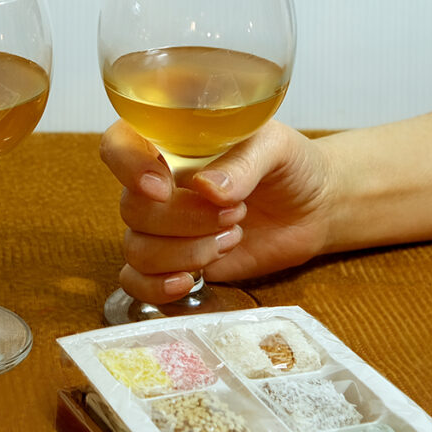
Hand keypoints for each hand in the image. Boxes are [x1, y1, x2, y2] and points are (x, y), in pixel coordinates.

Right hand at [99, 120, 335, 303]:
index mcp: (169, 144)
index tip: (163, 186)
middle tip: (236, 213)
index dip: (128, 166)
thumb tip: (208, 188)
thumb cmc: (290, 166)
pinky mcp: (172, 265)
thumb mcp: (276, 146)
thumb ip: (243, 161)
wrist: (313, 209)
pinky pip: (136, 282)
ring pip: (137, 249)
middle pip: (131, 209)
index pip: (118, 145)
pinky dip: (157, 287)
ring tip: (233, 238)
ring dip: (187, 252)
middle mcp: (156, 186)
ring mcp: (161, 229)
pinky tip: (190, 280)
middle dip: (185, 219)